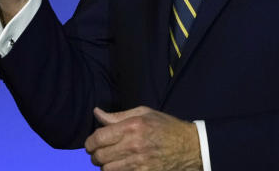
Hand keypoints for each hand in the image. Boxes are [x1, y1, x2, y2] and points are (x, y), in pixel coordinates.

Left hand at [85, 106, 201, 170]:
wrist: (190, 146)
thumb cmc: (165, 126)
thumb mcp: (143, 113)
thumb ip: (117, 116)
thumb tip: (97, 113)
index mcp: (132, 127)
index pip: (99, 138)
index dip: (89, 142)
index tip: (89, 144)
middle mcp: (134, 145)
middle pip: (101, 156)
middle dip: (94, 155)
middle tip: (97, 153)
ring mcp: (140, 163)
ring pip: (108, 170)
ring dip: (104, 166)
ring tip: (107, 161)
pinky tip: (119, 167)